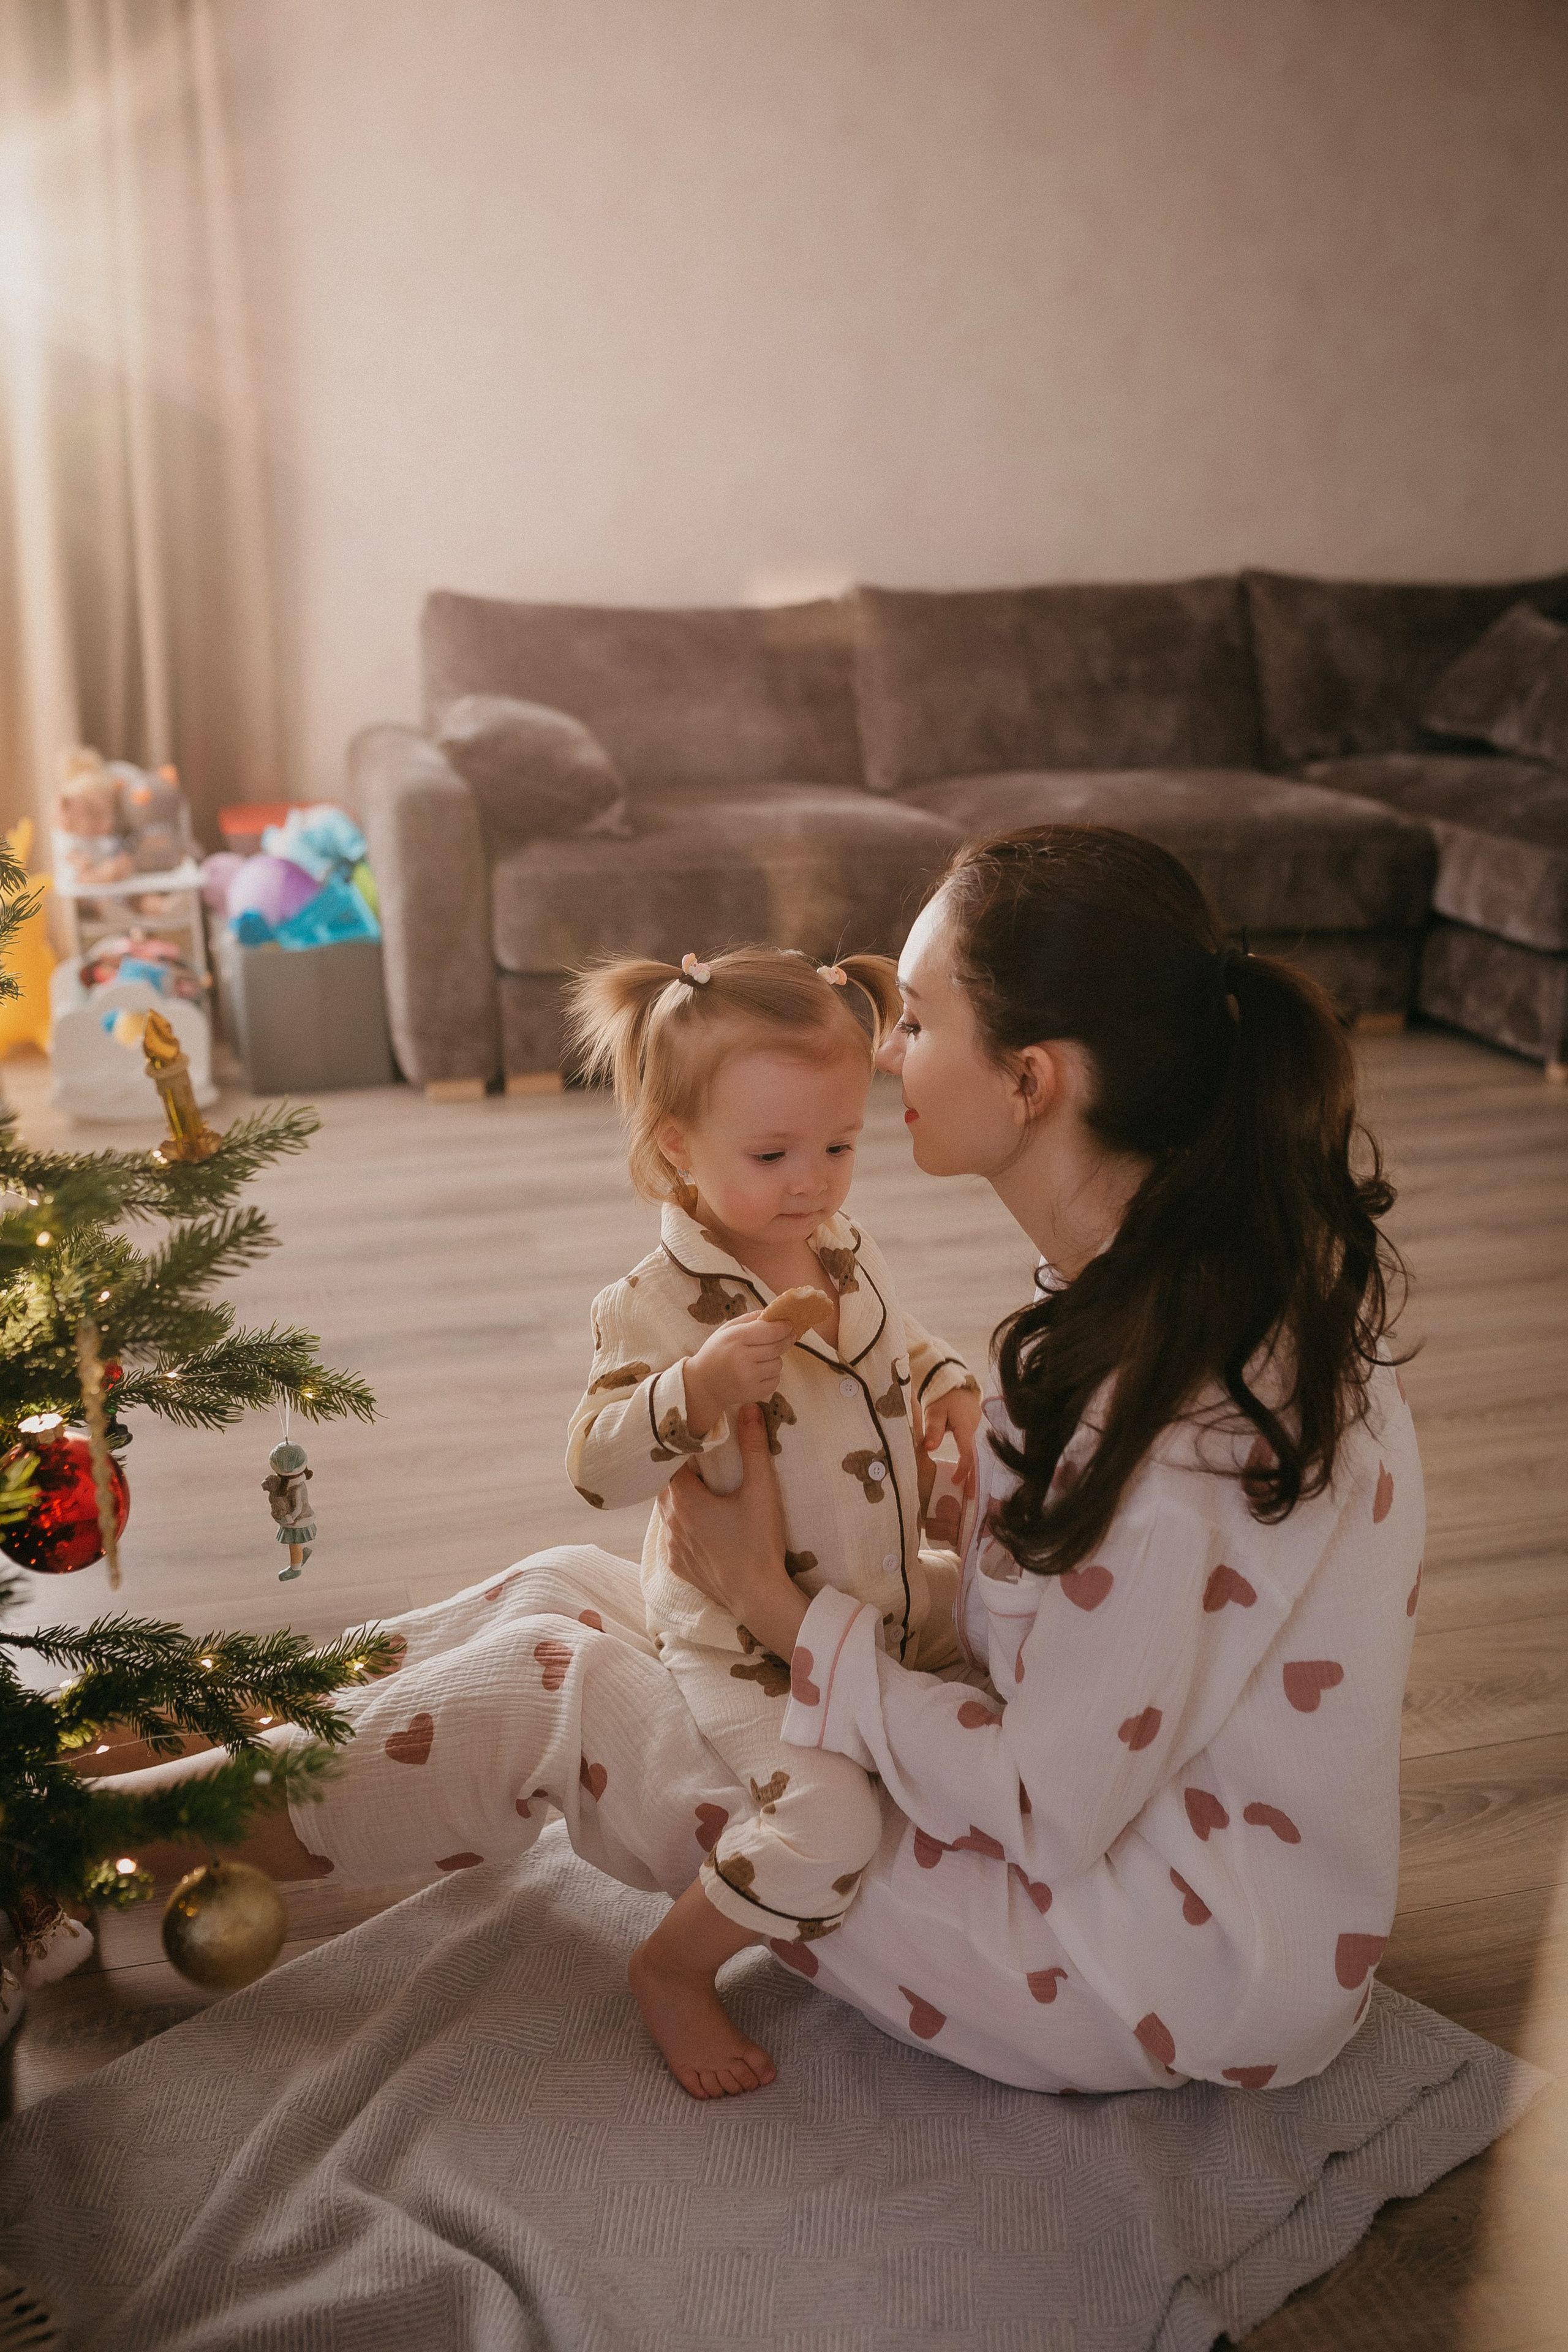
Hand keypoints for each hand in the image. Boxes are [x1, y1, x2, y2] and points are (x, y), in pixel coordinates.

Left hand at [660, 1405, 808, 1661]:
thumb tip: (750, 1408)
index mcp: (683, 1498)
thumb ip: (753, 1446)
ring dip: (681, 1500)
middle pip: (665, 1484)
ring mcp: (670, 1546)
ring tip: (704, 1494)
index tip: (696, 1440)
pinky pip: (672, 1536)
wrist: (757, 1596)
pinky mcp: (677, 1566)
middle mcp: (668, 1521)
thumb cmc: (758, 1542)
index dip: (680, 1449)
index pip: (668, 1461)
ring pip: (667, 1511)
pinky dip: (683, 1527)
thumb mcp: (761, 1490)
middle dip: (681, 1472)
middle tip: (703, 1463)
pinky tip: (705, 1526)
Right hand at [683, 1313, 787, 1438]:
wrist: (703, 1384)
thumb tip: (774, 1313)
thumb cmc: (716, 1352)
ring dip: (775, 1359)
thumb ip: (750, 1319)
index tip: (789, 1325)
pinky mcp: (753, 1393)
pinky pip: (776, 1380)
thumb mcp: (727, 1330)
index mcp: (735, 1338)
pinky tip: (758, 1372)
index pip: (769, 1331)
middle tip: (787, 1337)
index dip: (783, 1327)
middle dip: (785, 1340)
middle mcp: (742, 1358)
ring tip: (760, 1359)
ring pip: (778, 1364)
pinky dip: (771, 1375)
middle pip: (777, 1347)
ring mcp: (748, 1378)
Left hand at [919, 1382, 983, 1494]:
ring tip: (969, 1488)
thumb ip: (933, 1430)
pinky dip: (973, 1460)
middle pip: (977, 1457)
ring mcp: (978, 1427)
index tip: (956, 1482)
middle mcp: (976, 1429)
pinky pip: (976, 1446)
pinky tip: (970, 1472)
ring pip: (977, 1452)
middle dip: (974, 1477)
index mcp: (966, 1426)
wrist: (952, 1379)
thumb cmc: (942, 1395)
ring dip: (974, 1470)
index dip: (963, 1469)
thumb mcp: (935, 1411)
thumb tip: (929, 1448)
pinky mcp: (976, 1426)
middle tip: (970, 1495)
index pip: (968, 1453)